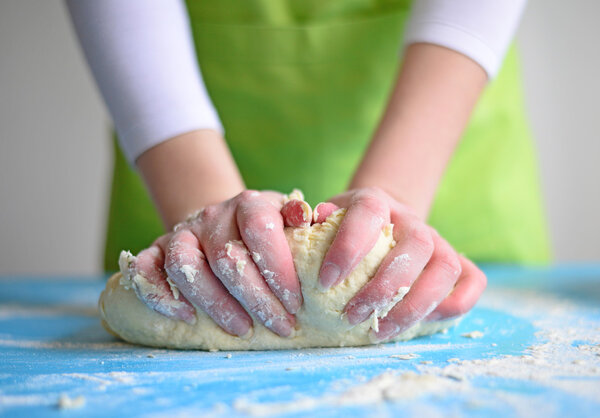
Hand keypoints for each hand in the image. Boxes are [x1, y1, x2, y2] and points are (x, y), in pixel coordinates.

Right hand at [121, 190, 303, 337]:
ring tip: (242, 330)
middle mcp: (212, 216)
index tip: (296, 303)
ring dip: (214, 303)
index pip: (259, 230)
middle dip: (255, 298)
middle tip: (279, 326)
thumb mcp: (287, 220)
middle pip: (225, 257)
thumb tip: (311, 216)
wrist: (223, 222)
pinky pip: (144, 270)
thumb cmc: (264, 230)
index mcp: (248, 204)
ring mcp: (181, 232)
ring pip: (186, 266)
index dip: (277, 269)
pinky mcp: (156, 250)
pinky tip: (187, 317)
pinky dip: (160, 295)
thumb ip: (300, 219)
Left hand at [320, 187, 486, 341]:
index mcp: (376, 202)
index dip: (348, 247)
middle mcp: (413, 219)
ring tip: (380, 330)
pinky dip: (456, 303)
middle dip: (384, 287)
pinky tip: (425, 323)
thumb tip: (311, 223)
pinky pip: (473, 280)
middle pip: (415, 246)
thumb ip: (315, 222)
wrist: (382, 217)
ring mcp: (440, 240)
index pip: (368, 214)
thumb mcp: (325, 219)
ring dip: (415, 305)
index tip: (325, 281)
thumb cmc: (346, 226)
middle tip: (352, 316)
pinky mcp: (458, 261)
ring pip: (445, 268)